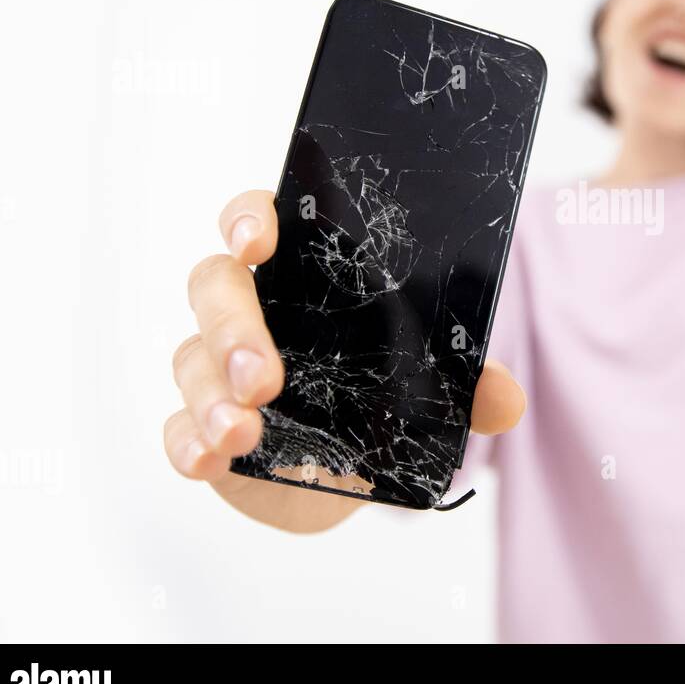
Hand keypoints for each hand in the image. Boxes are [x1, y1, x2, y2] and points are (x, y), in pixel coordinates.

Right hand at [164, 189, 527, 531]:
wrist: (359, 463)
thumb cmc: (384, 391)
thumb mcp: (433, 382)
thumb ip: (468, 384)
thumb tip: (506, 399)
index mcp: (301, 272)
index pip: (258, 220)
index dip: (248, 220)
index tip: (256, 240)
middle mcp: (249, 309)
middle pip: (214, 288)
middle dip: (233, 326)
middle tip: (263, 376)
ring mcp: (219, 367)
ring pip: (190, 359)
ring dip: (211, 396)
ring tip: (243, 432)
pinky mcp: (205, 425)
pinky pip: (177, 426)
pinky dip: (188, 440)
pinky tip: (209, 457)